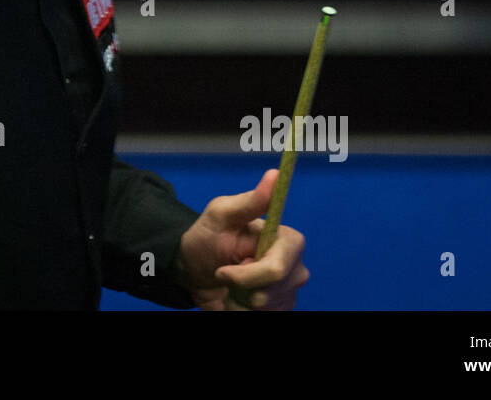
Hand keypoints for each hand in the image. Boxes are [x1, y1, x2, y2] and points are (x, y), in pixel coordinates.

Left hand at [175, 168, 308, 310]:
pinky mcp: (280, 308)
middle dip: (242, 287)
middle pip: (274, 291)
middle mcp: (295, 266)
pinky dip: (242, 310)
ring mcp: (289, 290)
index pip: (279, 267)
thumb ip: (249, 201)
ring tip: (230, 284)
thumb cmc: (207, 236)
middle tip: (224, 274)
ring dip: (240, 300)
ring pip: (268, 307)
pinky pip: (266, 316)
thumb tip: (274, 174)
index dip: (250, 274)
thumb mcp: (220, 214)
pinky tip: (236, 297)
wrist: (195, 269)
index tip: (224, 271)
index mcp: (287, 240)